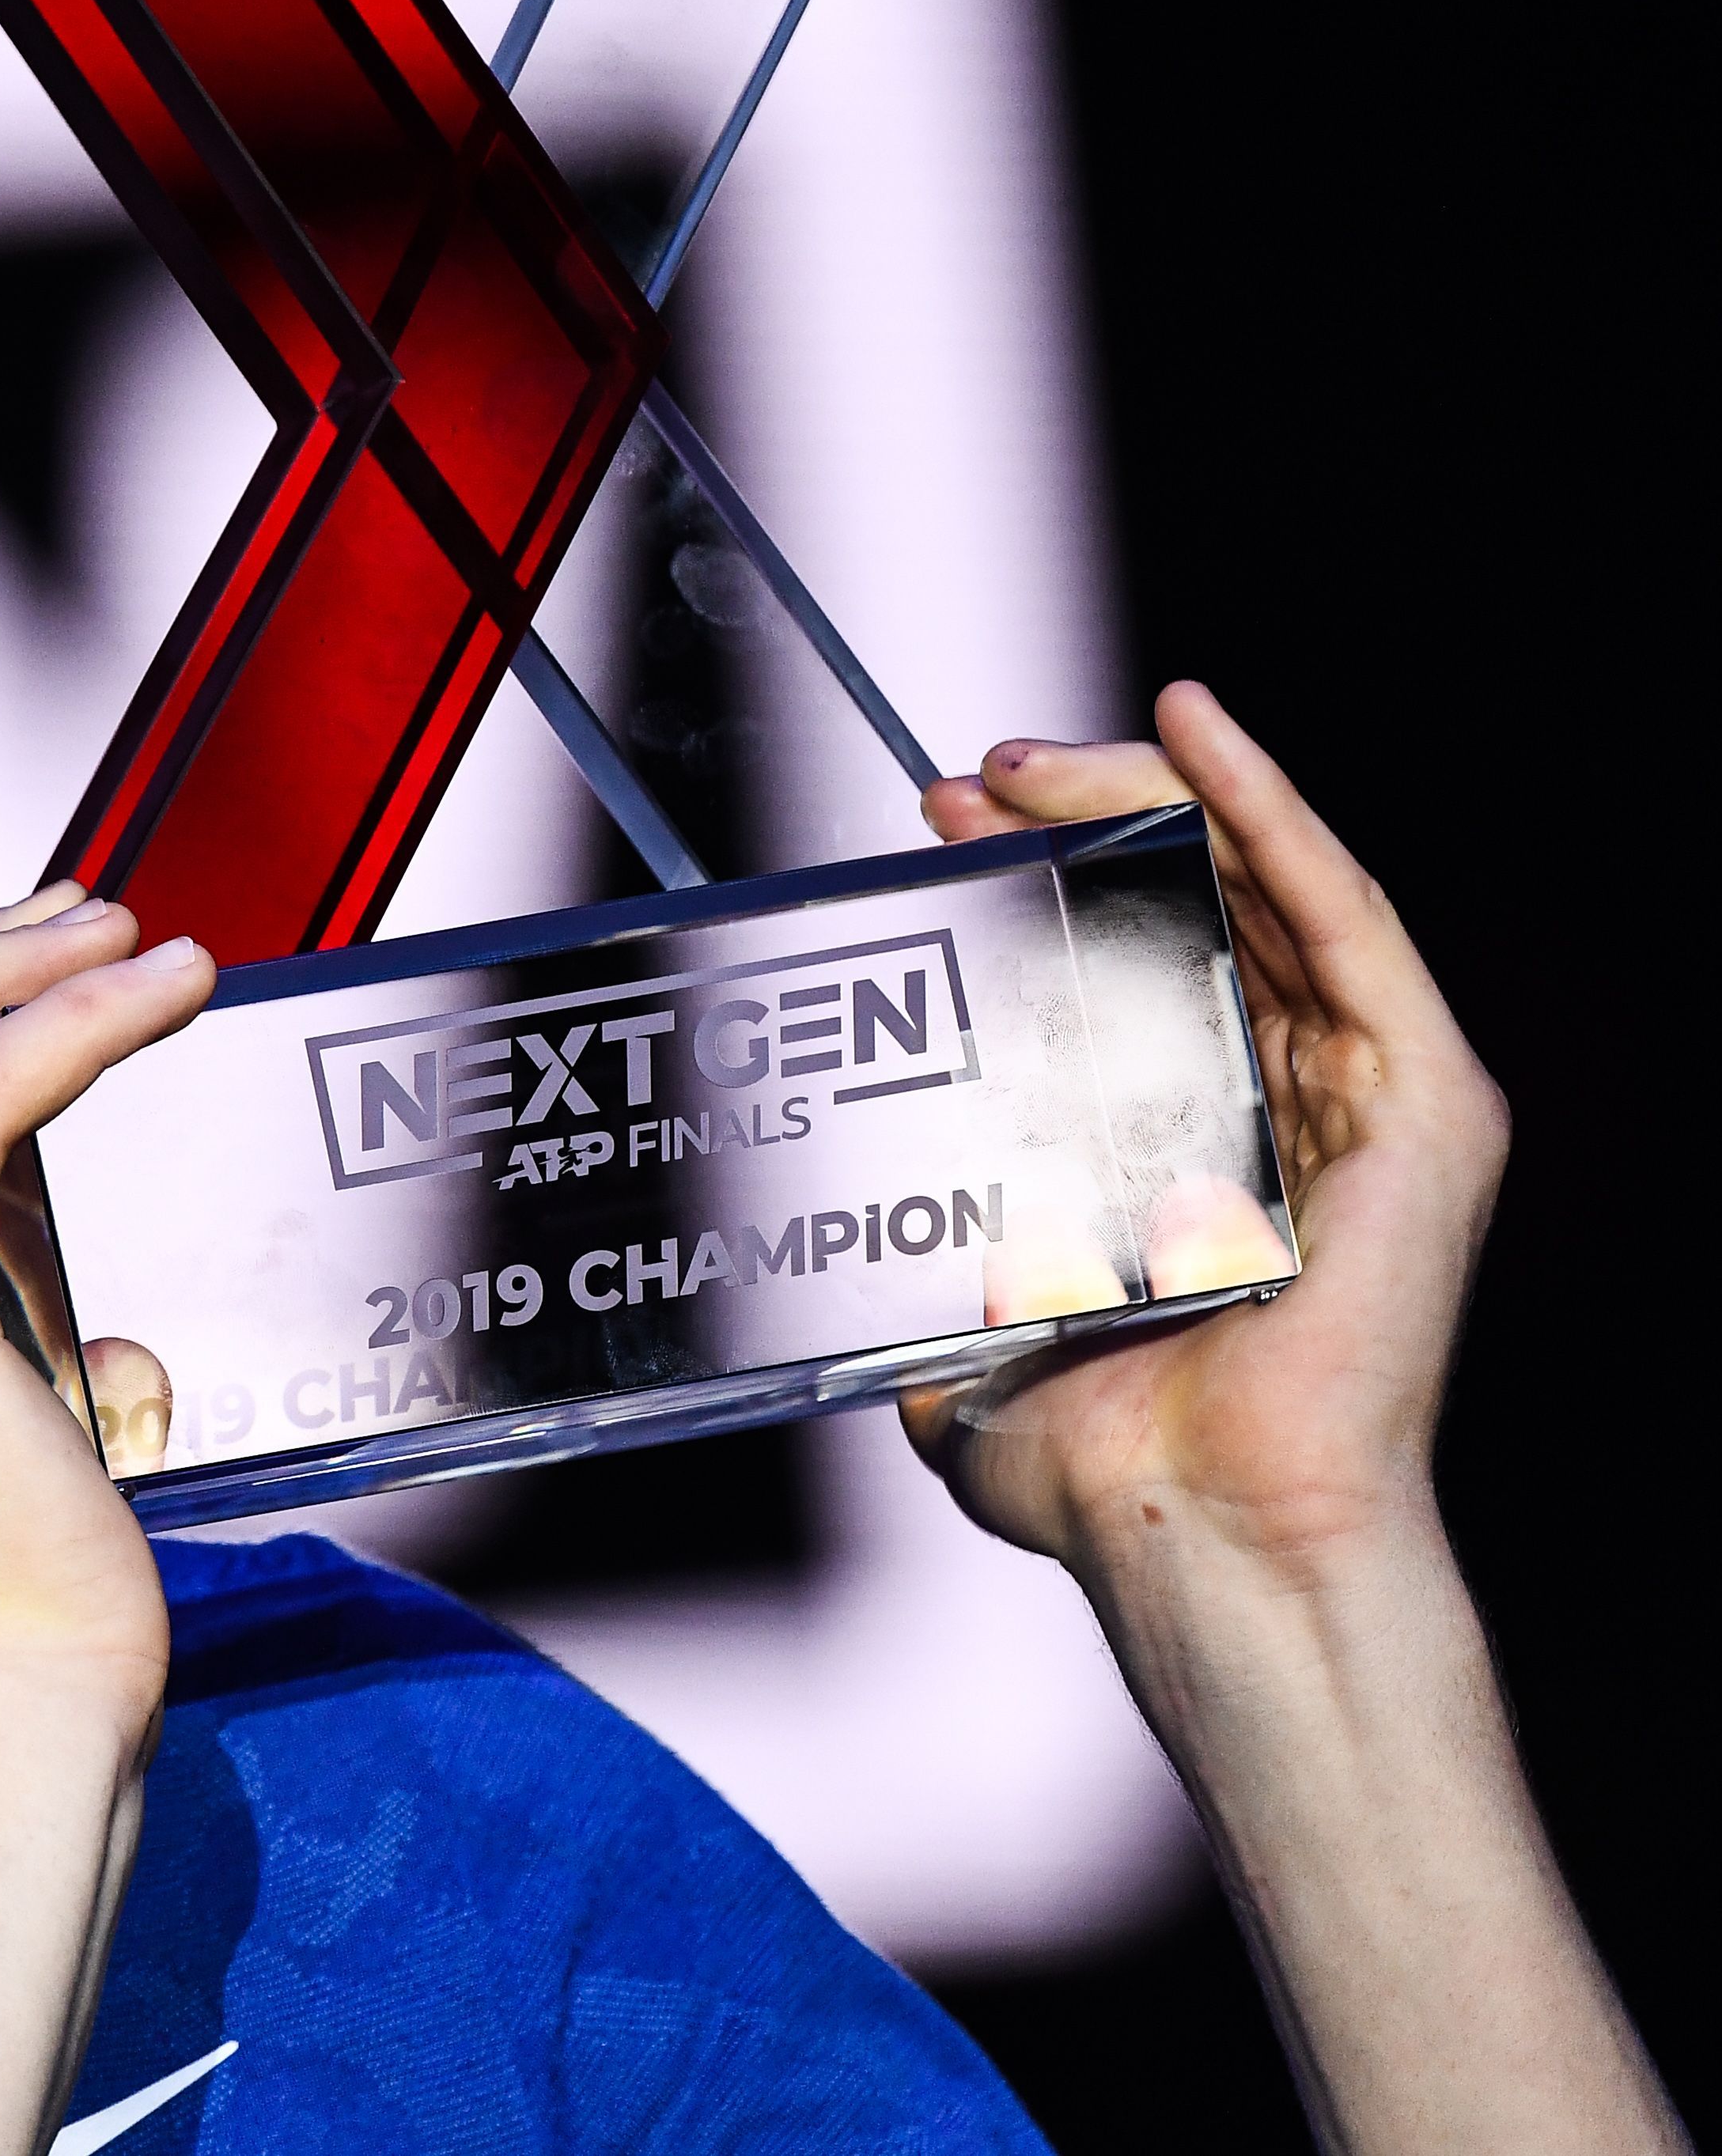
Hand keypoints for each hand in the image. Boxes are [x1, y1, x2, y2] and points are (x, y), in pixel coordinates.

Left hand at [899, 681, 1508, 1590]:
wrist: (1196, 1536)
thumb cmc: (1103, 1466)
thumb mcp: (972, 1335)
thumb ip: (929, 1274)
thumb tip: (844, 1239)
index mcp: (1200, 1150)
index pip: (1130, 967)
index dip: (1037, 883)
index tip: (940, 833)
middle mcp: (1295, 1111)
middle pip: (1193, 911)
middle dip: (1076, 827)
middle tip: (967, 781)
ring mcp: (1367, 1102)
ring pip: (1259, 890)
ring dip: (1145, 801)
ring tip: (1035, 755)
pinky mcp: (1426, 1105)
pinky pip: (1347, 918)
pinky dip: (1272, 812)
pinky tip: (1197, 734)